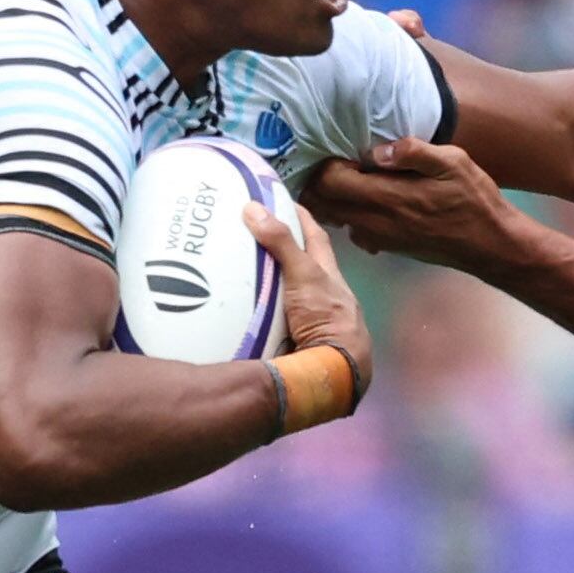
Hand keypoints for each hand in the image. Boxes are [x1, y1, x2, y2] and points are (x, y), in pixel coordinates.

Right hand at [240, 199, 370, 397]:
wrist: (333, 370)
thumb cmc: (327, 318)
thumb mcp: (305, 275)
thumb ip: (282, 244)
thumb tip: (253, 207)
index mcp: (329, 277)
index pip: (316, 239)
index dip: (302, 219)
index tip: (283, 202)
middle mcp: (324, 297)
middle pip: (303, 269)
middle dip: (283, 255)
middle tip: (254, 238)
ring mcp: (313, 322)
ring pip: (290, 298)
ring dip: (270, 289)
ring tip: (239, 276)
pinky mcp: (299, 343)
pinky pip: (276, 322)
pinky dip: (262, 317)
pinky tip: (245, 316)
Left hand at [307, 137, 530, 278]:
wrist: (489, 245)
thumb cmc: (474, 200)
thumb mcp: (453, 163)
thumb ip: (414, 152)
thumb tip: (377, 151)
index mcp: (387, 197)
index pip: (330, 182)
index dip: (326, 164)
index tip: (340, 149)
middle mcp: (374, 222)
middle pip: (322, 204)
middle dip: (319, 182)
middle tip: (334, 161)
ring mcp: (377, 238)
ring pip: (333, 219)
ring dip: (330, 199)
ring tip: (346, 177)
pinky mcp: (385, 246)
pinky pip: (352, 230)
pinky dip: (347, 214)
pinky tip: (366, 199)